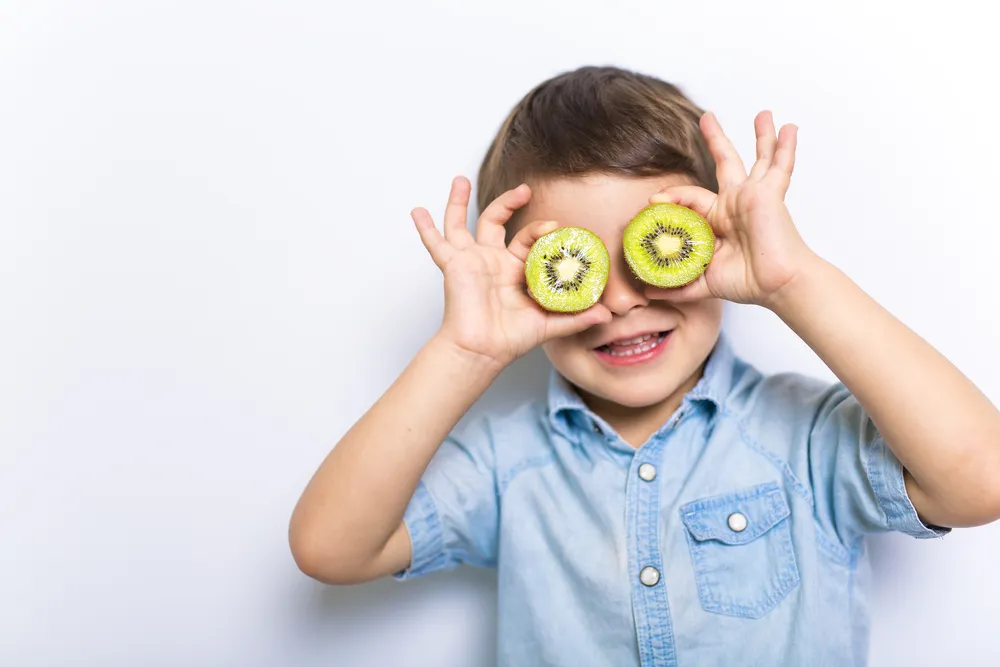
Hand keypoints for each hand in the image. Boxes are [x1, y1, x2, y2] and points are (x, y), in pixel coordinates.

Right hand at [412, 176, 611, 367]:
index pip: (528, 240)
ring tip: (459, 180)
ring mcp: (470, 261)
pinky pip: (436, 244)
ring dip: (459, 202)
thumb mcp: (549, 324)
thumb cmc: (510, 340)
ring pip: (461, 224)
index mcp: (514, 269)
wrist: (483, 351)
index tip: (555, 227)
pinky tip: (417, 211)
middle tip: (524, 190)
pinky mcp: (453, 266)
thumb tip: (607, 313)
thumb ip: (577, 316)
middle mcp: (491, 261)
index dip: (542, 231)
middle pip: (496, 221)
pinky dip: (425, 228)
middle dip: (509, 202)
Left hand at [646, 111, 815, 307]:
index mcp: (720, 220)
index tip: (652, 200)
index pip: (690, 197)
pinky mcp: (769, 194)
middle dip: (716, 140)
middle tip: (706, 118)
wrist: (775, 285)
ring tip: (763, 113)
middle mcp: (737, 203)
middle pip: (725, 163)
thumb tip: (646, 292)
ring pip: (757, 158)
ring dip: (761, 136)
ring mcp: (754, 196)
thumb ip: (676, 284)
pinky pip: (780, 166)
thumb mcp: (702, 281)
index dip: (670, 197)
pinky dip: (785, 147)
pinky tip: (790, 127)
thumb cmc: (747, 282)